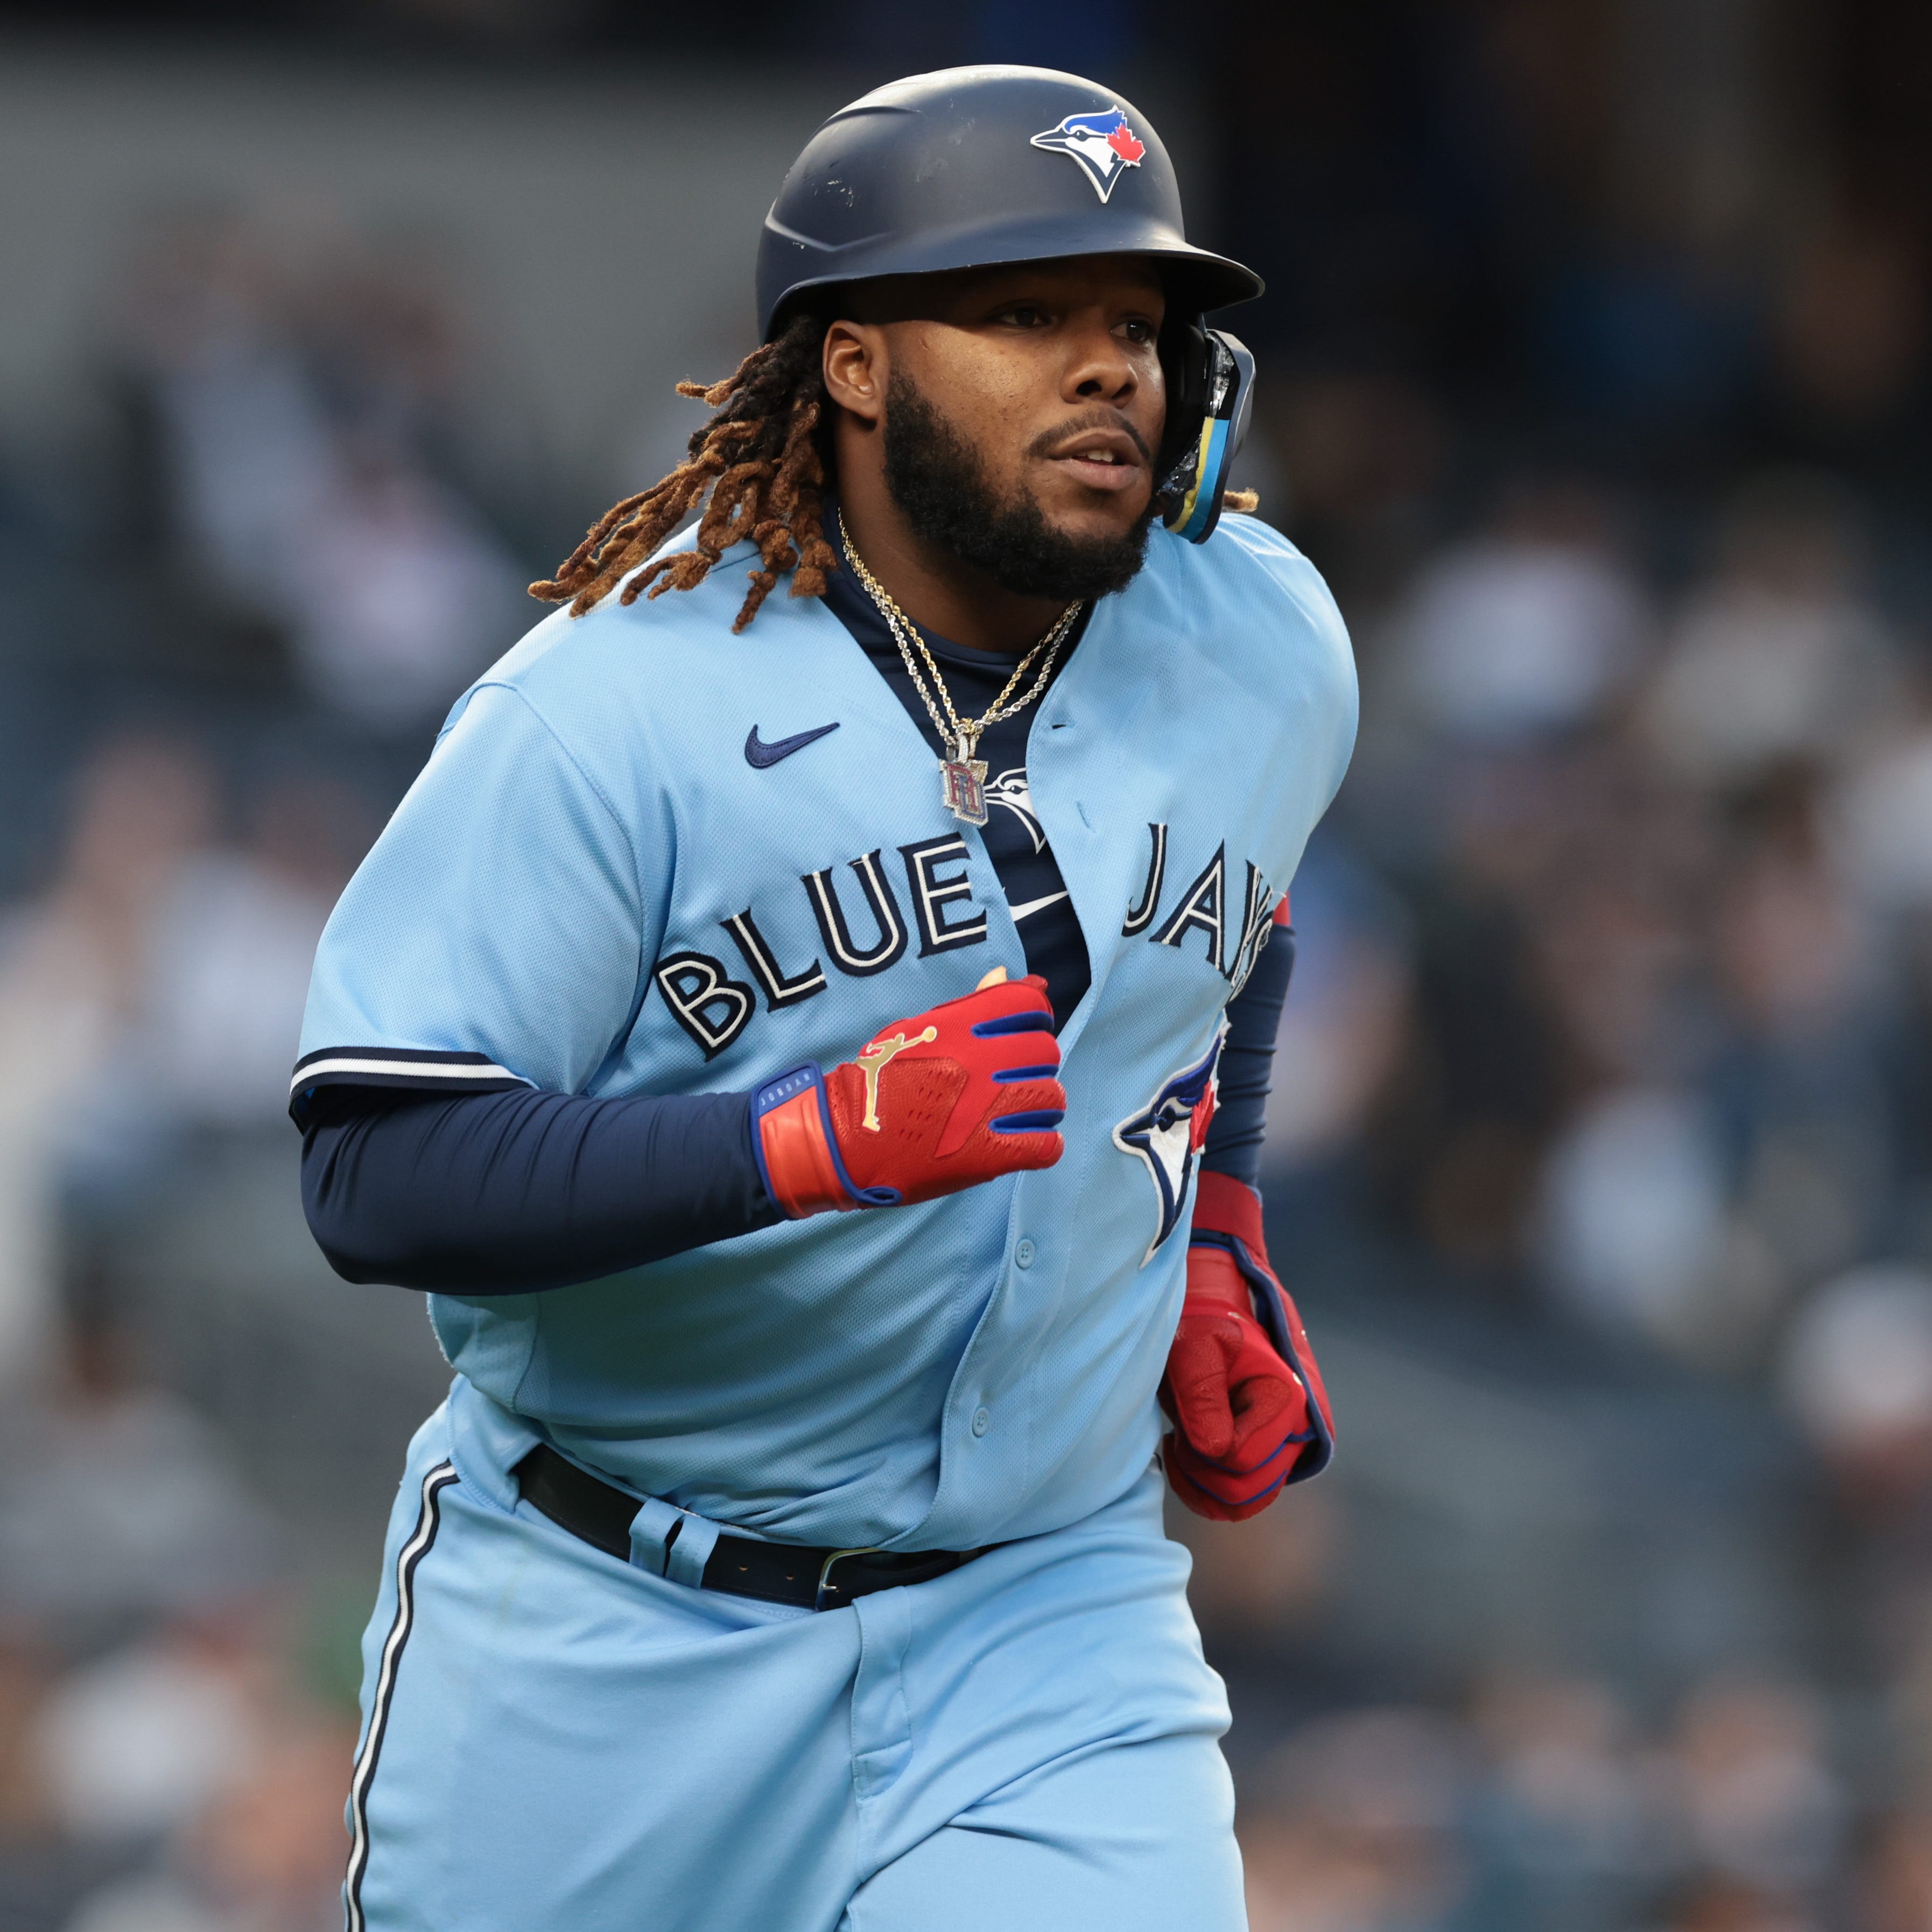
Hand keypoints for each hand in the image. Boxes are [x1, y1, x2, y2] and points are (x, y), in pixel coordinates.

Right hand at [753, 969, 1063, 1215]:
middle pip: (1046, 1051)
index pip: (1031, 1004)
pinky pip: (1048, 1146)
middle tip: (1010, 1081)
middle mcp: (982, 1060)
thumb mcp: (918, 1028)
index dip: (1035, 1019)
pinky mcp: (991, 1155)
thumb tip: (1008, 973)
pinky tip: (1025, 1144)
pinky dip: (1044, 1145)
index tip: (1020, 1036)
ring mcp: (989, 1108)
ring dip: (1041, 1107)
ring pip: (1053, 1098)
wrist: (847, 1138)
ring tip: (1015, 1115)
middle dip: (1035, 1066)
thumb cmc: (879, 1080)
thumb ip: (970, 1004)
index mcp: (963, 1025)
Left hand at [1161, 1174, 1332, 1520]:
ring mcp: (1283, 1445)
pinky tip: (1187, 1455)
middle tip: (1180, 1435)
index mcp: (1285, 1398)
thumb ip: (1203, 1395)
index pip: (1242, 1461)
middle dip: (1204, 1471)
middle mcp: (1296, 1428)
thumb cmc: (1198, 1320)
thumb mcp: (1192, 1346)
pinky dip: (1207, 1488)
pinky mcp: (1265, 1455)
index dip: (1204, 1450)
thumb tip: (1215, 1450)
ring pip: (1244, 1501)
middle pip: (1247, 1490)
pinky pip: (1240, 1499)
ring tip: (1183, 1442)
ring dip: (1204, 1482)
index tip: (1183, 1423)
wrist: (1207, 1304)